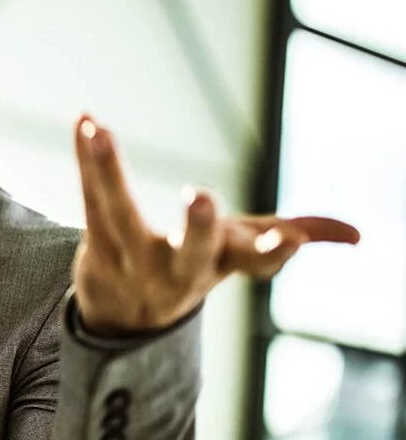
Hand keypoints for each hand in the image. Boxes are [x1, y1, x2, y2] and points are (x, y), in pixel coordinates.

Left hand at [69, 115, 359, 334]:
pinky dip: (86, 157)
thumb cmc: (192, 270)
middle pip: (189, 251)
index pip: (256, 265)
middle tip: (201, 197)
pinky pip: (89, 195)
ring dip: (109, 171)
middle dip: (199, 227)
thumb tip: (356, 236)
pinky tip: (83, 120)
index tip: (292, 240)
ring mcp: (132, 258)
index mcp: (223, 265)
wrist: (123, 318)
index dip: (275, 253)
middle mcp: (178, 268)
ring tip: (100, 132)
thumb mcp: (241, 258)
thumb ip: (287, 239)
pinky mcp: (95, 242)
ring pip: (119, 214)